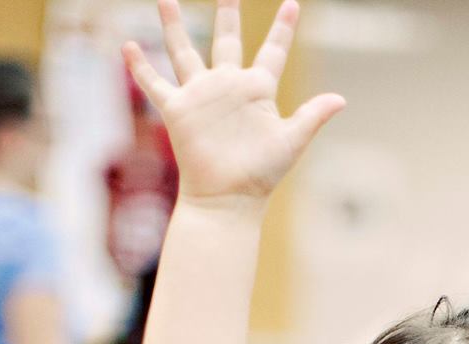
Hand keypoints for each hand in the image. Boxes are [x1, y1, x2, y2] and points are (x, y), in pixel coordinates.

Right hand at [124, 0, 343, 209]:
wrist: (227, 198)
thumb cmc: (261, 174)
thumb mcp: (291, 141)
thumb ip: (312, 116)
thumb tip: (341, 99)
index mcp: (258, 90)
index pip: (272, 51)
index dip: (282, 29)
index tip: (292, 4)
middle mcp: (228, 86)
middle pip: (227, 40)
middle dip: (228, 15)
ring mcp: (201, 95)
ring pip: (183, 51)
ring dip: (174, 26)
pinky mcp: (177, 110)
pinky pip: (154, 83)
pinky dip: (140, 66)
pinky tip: (127, 46)